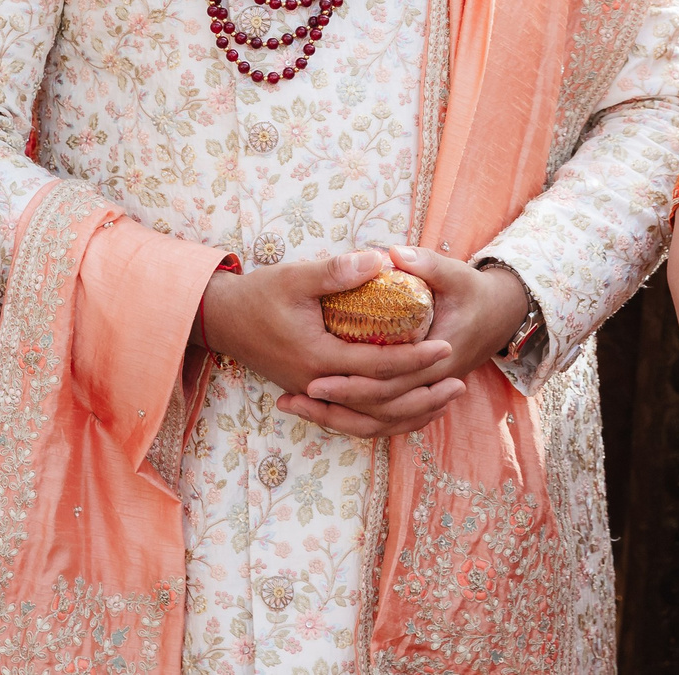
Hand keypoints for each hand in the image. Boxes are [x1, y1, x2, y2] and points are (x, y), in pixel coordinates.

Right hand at [198, 250, 462, 438]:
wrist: (220, 319)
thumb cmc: (258, 295)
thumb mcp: (295, 277)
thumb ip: (337, 271)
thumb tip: (381, 260)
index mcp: (318, 358)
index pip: (378, 367)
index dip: (415, 358)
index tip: (445, 345)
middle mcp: (318, 385)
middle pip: (379, 401)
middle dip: (421, 390)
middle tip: (458, 377)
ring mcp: (313, 394)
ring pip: (368, 418)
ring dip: (408, 411)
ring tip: (442, 400)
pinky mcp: (311, 393)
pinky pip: (354, 417)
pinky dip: (383, 416)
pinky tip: (406, 407)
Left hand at [297, 245, 528, 419]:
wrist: (499, 313)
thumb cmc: (472, 291)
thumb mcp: (454, 274)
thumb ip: (425, 263)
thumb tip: (391, 253)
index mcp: (441, 356)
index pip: (390, 381)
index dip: (353, 383)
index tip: (315, 378)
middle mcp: (433, 383)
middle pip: (382, 408)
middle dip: (338, 405)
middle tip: (297, 395)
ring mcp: (428, 392)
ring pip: (383, 420)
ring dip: (341, 418)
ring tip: (297, 406)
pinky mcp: (420, 392)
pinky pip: (388, 417)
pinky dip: (358, 417)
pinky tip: (323, 410)